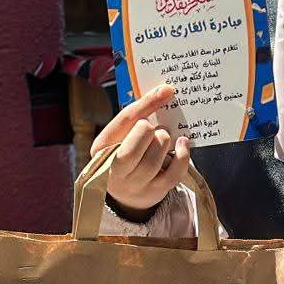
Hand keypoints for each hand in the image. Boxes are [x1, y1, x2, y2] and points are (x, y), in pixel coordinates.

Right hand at [90, 83, 189, 218]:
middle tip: (155, 128)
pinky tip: (182, 144)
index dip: (146, 104)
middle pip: (132, 149)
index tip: (166, 91)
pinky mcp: (154, 192)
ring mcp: (134, 185)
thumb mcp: (123, 134)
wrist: (127, 191)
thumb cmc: (126, 152)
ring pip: (152, 162)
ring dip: (164, 142)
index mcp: (102, 148)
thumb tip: (166, 91)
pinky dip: (182, 157)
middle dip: (149, 132)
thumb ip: (139, 114)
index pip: (123, 122)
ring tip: (164, 137)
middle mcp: (113, 170)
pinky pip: (173, 175)